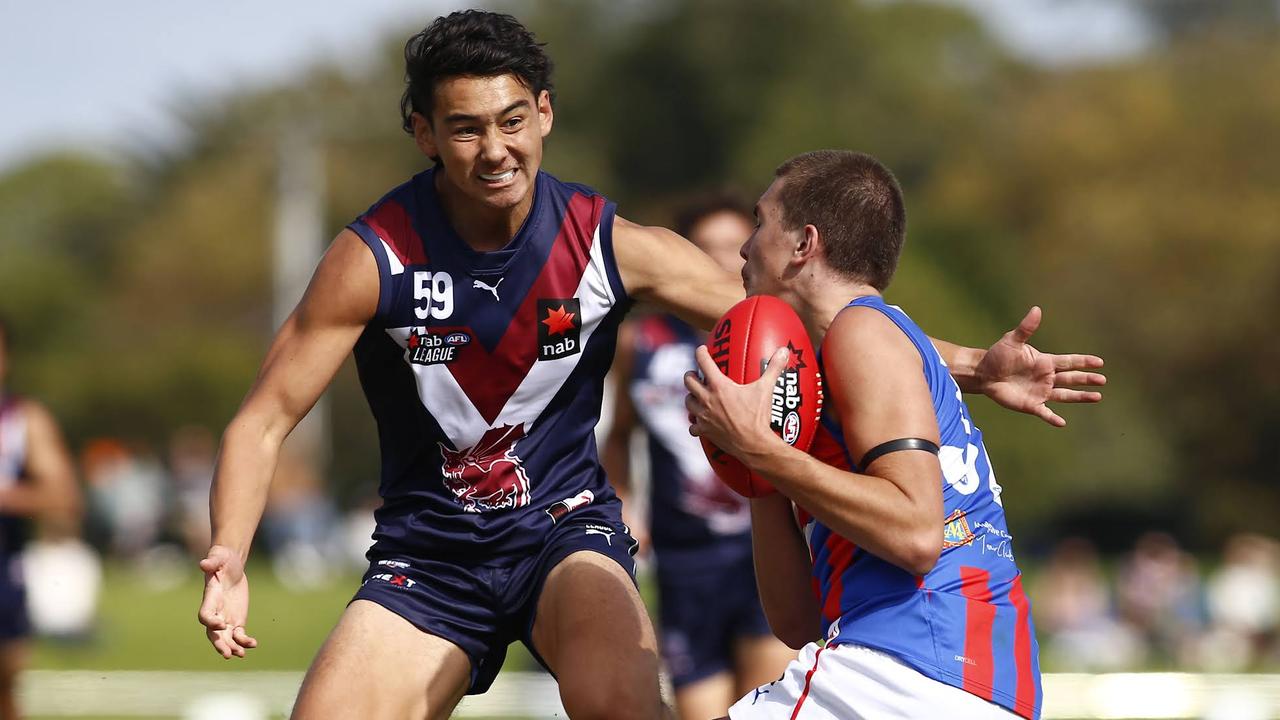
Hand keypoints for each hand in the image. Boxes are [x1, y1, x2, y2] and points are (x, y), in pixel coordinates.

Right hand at [197, 545, 257, 658]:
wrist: (231, 566)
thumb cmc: (221, 560)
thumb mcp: (218, 557)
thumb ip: (211, 562)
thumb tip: (203, 564)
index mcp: (209, 599)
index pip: (204, 615)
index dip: (210, 622)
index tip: (221, 625)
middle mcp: (215, 612)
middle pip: (213, 633)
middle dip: (219, 644)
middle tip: (227, 653)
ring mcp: (225, 618)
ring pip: (226, 638)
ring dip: (232, 647)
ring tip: (241, 654)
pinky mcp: (236, 620)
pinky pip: (239, 635)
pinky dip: (244, 641)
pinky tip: (253, 644)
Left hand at [685, 345, 790, 461]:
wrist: (753, 444)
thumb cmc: (758, 417)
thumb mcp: (766, 389)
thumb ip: (774, 368)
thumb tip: (784, 351)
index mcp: (719, 387)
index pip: (704, 363)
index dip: (701, 353)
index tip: (702, 350)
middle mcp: (707, 400)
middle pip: (688, 381)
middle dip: (691, 375)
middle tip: (696, 374)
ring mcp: (703, 416)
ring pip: (688, 402)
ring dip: (691, 397)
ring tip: (698, 396)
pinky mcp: (704, 431)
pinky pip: (692, 426)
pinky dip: (695, 423)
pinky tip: (700, 422)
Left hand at [976, 306, 1105, 426]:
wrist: (984, 373)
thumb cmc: (998, 355)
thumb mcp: (1012, 340)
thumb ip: (1026, 328)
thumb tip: (1036, 309)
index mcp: (1045, 362)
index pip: (1069, 361)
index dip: (1084, 362)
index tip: (1099, 362)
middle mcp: (1046, 377)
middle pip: (1071, 378)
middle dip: (1087, 379)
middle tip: (1103, 380)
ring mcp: (1040, 392)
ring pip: (1065, 395)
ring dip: (1080, 396)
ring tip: (1097, 397)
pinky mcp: (1031, 405)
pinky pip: (1044, 413)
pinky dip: (1052, 418)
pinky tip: (1062, 423)